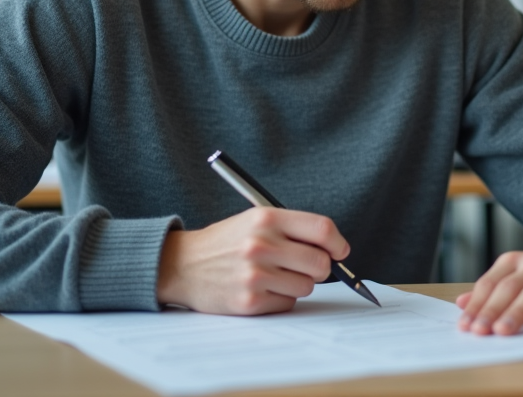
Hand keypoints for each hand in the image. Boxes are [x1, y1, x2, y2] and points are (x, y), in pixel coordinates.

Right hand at [156, 207, 348, 314]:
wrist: (182, 265)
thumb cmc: (225, 243)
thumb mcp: (255, 221)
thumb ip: (292, 229)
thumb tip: (334, 248)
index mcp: (266, 218)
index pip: (321, 229)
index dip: (338, 242)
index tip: (340, 250)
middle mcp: (261, 244)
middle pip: (320, 262)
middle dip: (319, 267)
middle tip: (305, 266)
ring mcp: (255, 274)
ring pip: (307, 286)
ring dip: (297, 283)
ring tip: (274, 275)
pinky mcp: (250, 301)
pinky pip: (288, 303)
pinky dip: (281, 298)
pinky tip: (262, 289)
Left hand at [455, 237, 522, 335]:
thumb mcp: (518, 276)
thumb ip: (492, 290)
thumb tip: (461, 303)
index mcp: (516, 260)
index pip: (491, 283)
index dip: (477, 305)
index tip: (465, 326)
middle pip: (511, 287)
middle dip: (493, 310)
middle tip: (480, 332)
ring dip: (518, 313)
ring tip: (504, 332)